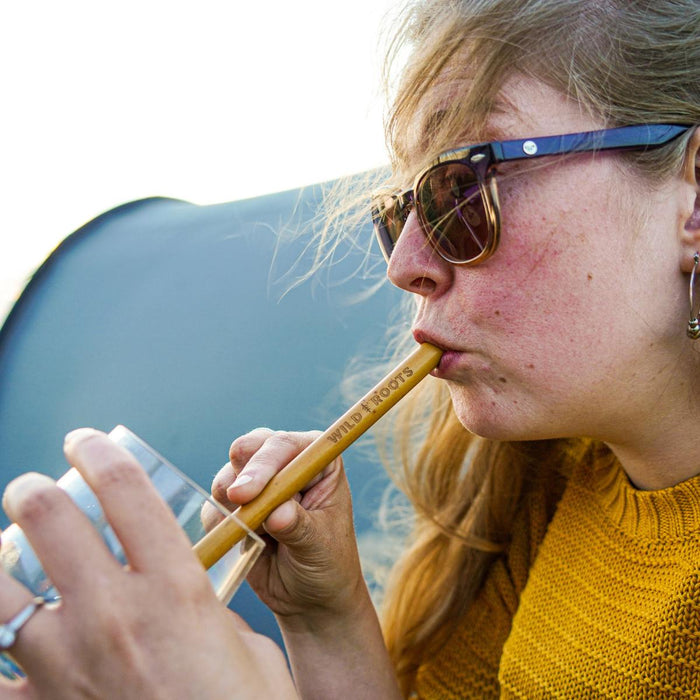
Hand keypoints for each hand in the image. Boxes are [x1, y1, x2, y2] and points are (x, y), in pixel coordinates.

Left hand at [0, 429, 296, 698]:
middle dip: (32, 490)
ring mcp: (69, 667)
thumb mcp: (243, 643)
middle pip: (48, 519)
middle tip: (32, 487)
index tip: (84, 440)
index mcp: (175, 588)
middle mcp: (116, 615)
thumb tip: (180, 589)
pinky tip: (3, 634)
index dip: (98, 450)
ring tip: (0, 553)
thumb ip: (206, 607)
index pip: (125, 487)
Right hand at [208, 428, 365, 624]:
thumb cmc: (328, 564)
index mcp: (319, 462)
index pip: (288, 446)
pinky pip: (215, 504)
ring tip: (247, 532)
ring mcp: (259, 482)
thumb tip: (277, 513)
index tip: (247, 493)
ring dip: (228, 500)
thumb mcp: (320, 547)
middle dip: (241, 475)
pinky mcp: (235, 505)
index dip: (265, 462)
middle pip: (252, 447)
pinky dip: (218, 520)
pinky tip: (238, 540)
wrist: (309, 597)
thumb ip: (299, 527)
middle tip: (235, 501)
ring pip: (229, 474)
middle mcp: (288, 463)